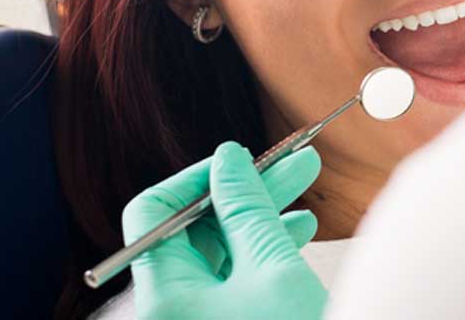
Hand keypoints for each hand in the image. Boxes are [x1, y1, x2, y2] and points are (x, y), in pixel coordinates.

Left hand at [122, 142, 326, 319]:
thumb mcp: (272, 267)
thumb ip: (247, 208)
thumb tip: (228, 161)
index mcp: (164, 293)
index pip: (155, 212)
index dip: (198, 177)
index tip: (242, 160)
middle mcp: (171, 309)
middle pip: (195, 229)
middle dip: (246, 190)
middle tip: (296, 162)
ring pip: (221, 252)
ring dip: (263, 215)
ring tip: (309, 188)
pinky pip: (234, 279)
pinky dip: (265, 250)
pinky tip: (300, 231)